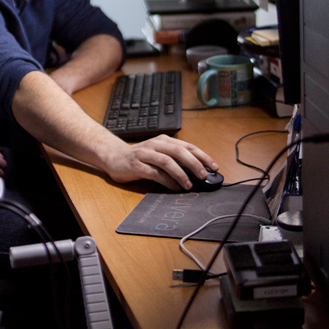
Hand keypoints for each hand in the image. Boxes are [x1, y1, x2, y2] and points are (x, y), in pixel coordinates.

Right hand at [101, 134, 217, 190]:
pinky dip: (167, 181)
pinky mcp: (136, 165)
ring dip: (181, 174)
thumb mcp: (159, 154)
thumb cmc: (140, 157)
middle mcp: (156, 144)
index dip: (202, 156)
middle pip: (179, 151)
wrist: (114, 156)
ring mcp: (145, 154)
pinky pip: (154, 173)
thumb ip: (175, 159)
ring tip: (189, 185)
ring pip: (167, 161)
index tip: (214, 167)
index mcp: (164, 140)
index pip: (188, 146)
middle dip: (194, 164)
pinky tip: (174, 187)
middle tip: (204, 175)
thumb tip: (197, 171)